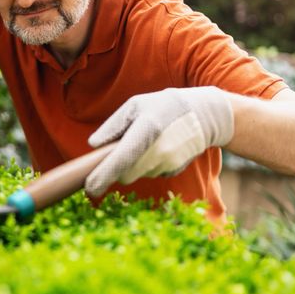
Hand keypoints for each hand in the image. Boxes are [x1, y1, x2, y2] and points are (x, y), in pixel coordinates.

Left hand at [85, 87, 233, 197]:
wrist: (204, 115)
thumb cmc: (163, 106)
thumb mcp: (135, 105)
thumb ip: (112, 126)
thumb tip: (94, 145)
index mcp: (147, 130)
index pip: (120, 160)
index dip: (102, 176)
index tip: (89, 188)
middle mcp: (159, 152)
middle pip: (125, 175)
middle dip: (117, 167)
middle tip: (121, 148)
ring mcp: (169, 164)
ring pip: (137, 175)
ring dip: (133, 165)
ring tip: (145, 141)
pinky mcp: (174, 171)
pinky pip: (151, 173)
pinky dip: (147, 165)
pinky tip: (158, 148)